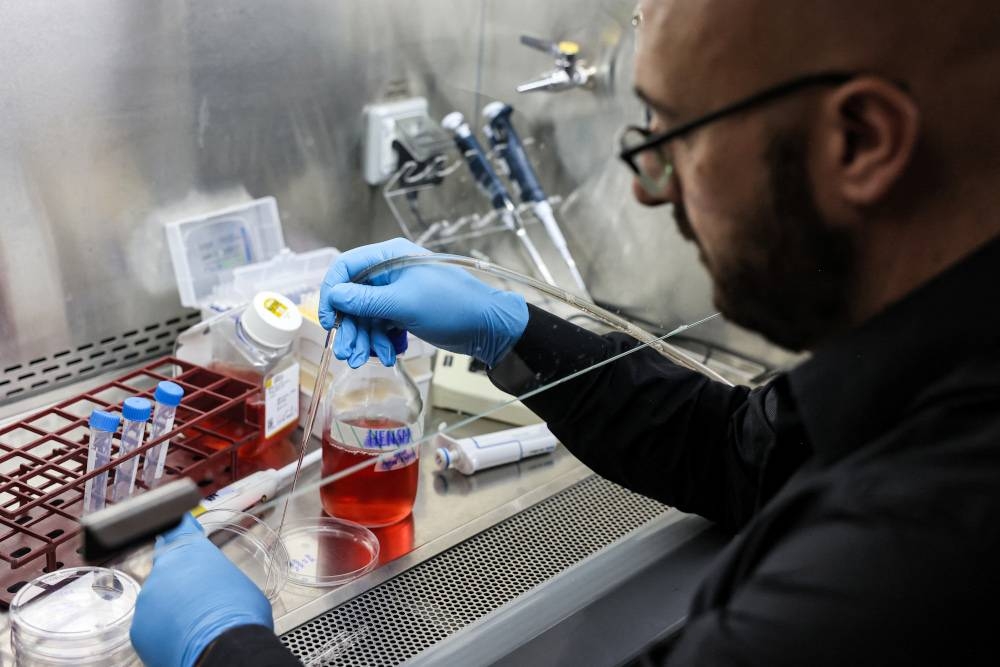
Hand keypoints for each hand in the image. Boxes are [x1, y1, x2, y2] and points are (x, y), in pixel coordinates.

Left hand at [130, 514, 273, 666]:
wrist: (223, 647)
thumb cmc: (239, 613)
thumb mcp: (237, 580)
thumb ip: (214, 573)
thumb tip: (212, 582)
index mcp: (191, 550)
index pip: (176, 529)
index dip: (178, 530)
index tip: (177, 529)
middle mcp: (164, 569)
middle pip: (167, 570)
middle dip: (179, 581)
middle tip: (198, 597)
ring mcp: (147, 598)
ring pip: (157, 598)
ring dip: (170, 606)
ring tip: (192, 621)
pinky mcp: (138, 627)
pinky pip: (150, 624)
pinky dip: (162, 630)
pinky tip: (181, 636)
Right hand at [319, 238, 528, 367]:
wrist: (487, 327)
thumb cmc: (453, 306)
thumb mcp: (404, 304)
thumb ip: (366, 301)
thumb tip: (335, 295)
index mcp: (389, 257)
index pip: (346, 268)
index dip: (332, 293)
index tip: (330, 320)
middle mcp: (390, 273)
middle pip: (353, 298)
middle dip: (350, 327)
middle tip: (349, 353)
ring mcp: (397, 294)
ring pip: (366, 316)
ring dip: (365, 339)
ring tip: (368, 359)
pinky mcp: (405, 312)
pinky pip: (382, 327)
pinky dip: (382, 342)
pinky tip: (389, 354)